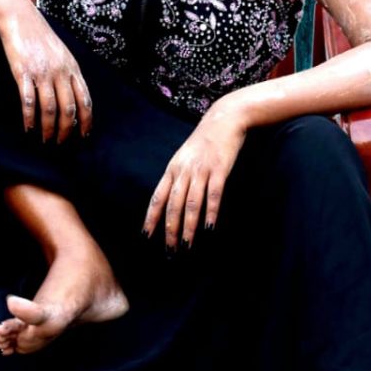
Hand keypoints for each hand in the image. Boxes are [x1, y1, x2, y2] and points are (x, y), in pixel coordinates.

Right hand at [0, 2, 92, 141]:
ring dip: (48, 128)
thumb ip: (69, 74)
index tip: (84, 135)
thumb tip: (73, 99)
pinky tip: (29, 128)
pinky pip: (28, 101)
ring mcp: (42, 73)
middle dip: (66, 130)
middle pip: (69, 109)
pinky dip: (29, 117)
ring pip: (50, 108)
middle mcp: (60, 72)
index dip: (86, 120)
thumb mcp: (63, 54)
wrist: (20, 18)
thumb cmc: (41, 38)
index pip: (85, 100)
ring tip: (45, 140)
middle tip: (60, 142)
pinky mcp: (23, 73)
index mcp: (72, 68)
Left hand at [143, 103, 246, 248]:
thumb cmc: (204, 141)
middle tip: (170, 251)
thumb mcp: (184, 157)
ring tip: (187, 246)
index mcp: (172, 169)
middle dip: (170, 230)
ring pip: (191, 204)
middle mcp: (183, 171)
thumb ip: (177, 177)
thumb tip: (169, 200)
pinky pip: (213, 195)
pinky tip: (208, 228)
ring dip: (188, 227)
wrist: (224, 119)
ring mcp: (201, 171)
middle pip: (173, 206)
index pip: (157, 198)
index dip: (151, 218)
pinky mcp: (219, 170)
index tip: (146, 236)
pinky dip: (210, 213)